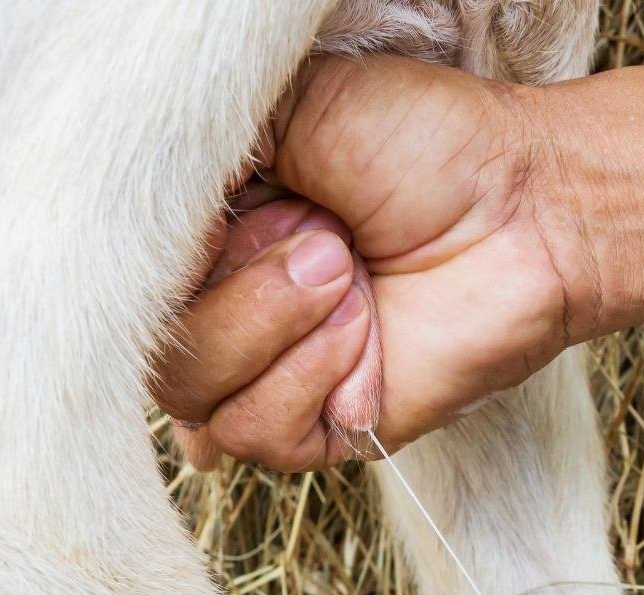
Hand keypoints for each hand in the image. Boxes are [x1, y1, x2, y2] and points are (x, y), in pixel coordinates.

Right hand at [156, 55, 600, 470]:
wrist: (525, 203)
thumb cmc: (426, 147)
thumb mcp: (290, 110)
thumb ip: (197, 156)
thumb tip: (130, 225)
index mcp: (208, 240)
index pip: (118, 284)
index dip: (152, 259)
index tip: (229, 208)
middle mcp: (229, 312)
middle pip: (148, 346)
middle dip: (233, 286)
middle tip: (323, 236)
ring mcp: (274, 375)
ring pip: (195, 396)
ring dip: (271, 326)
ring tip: (348, 273)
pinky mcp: (326, 429)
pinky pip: (259, 434)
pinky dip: (306, 377)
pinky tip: (364, 330)